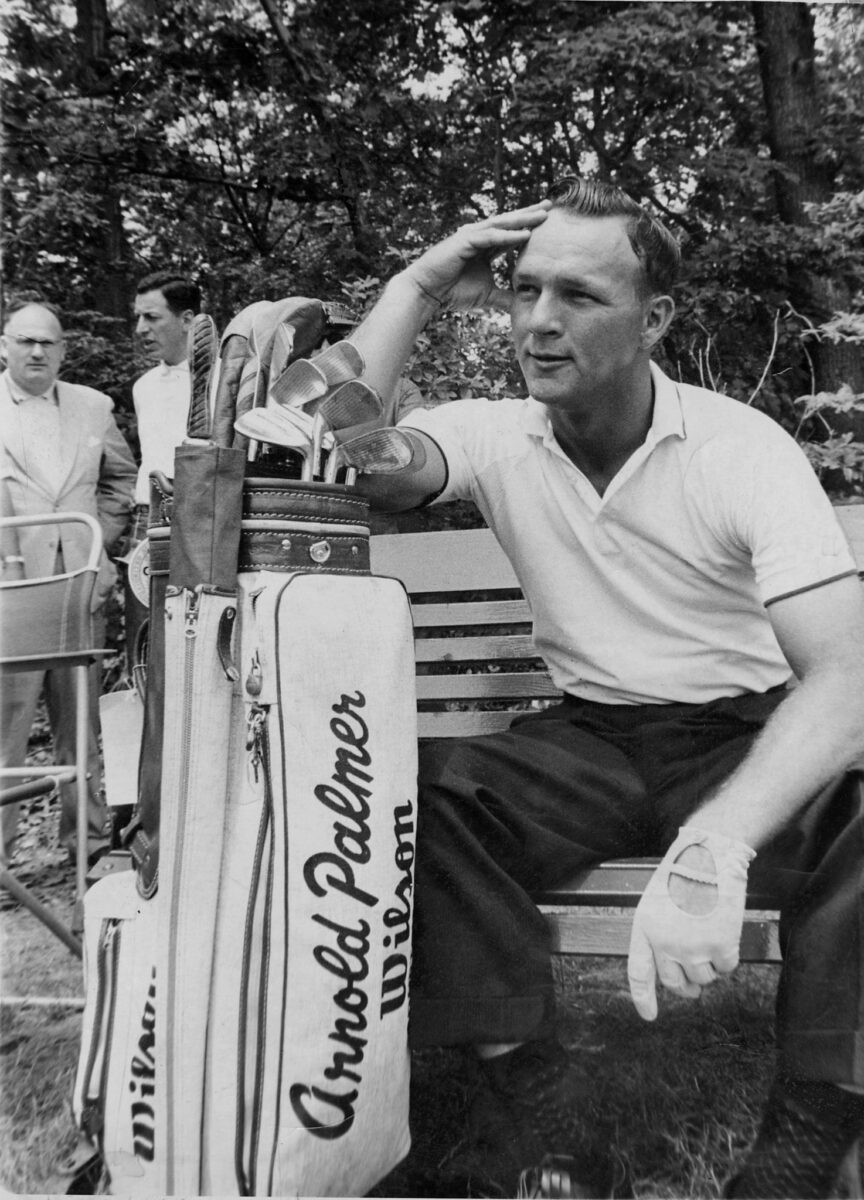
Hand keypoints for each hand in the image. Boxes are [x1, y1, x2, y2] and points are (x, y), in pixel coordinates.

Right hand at [404, 202, 550, 311]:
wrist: (428, 293)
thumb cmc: (453, 292)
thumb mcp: (487, 295)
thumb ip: (504, 297)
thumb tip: (521, 304)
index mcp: (486, 246)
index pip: (512, 233)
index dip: (530, 227)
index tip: (550, 223)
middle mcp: (480, 236)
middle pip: (510, 222)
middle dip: (530, 214)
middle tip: (551, 206)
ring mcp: (472, 236)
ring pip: (502, 224)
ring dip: (524, 219)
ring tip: (543, 214)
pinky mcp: (465, 241)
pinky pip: (491, 236)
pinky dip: (508, 235)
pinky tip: (526, 234)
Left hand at [627, 826, 754, 1020]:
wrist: (710, 857)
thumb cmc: (683, 874)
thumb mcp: (656, 902)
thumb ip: (659, 934)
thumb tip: (674, 965)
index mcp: (645, 929)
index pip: (639, 973)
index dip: (643, 998)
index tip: (649, 1016)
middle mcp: (665, 944)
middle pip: (675, 983)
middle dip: (685, 986)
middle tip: (693, 985)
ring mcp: (693, 948)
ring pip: (703, 978)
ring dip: (708, 967)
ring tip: (709, 939)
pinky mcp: (720, 947)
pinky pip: (726, 967)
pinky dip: (728, 957)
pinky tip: (724, 934)